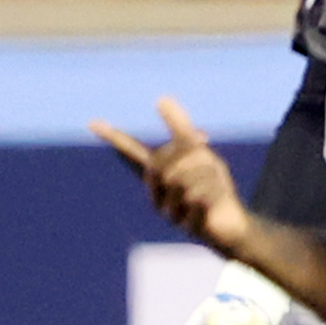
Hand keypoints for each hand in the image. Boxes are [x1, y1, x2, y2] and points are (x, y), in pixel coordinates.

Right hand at [93, 97, 252, 254]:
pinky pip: (197, 200)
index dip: (114, 137)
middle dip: (192, 157)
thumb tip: (161, 98)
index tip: (92, 122)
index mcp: (155, 174)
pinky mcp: (186, 226)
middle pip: (163, 164)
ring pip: (182, 181)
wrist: (233, 224)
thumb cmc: (212, 187)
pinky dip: (212, 194)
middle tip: (211, 162)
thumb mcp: (200, 153)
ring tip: (216, 185)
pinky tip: (213, 201)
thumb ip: (180, 128)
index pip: (131, 152)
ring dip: (207, 176)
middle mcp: (155, 193)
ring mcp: (168, 212)